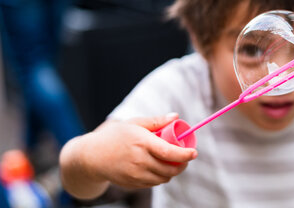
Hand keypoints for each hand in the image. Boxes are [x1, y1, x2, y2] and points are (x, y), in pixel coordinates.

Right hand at [61, 113, 197, 197]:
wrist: (91, 156)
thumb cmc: (115, 136)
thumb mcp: (134, 123)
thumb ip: (156, 121)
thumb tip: (175, 117)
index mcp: (141, 143)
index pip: (169, 153)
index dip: (185, 155)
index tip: (194, 152)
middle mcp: (139, 160)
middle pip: (169, 169)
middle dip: (182, 164)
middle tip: (186, 158)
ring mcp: (135, 174)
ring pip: (163, 178)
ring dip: (173, 172)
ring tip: (175, 162)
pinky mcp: (132, 184)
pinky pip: (153, 183)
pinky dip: (161, 177)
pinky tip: (161, 168)